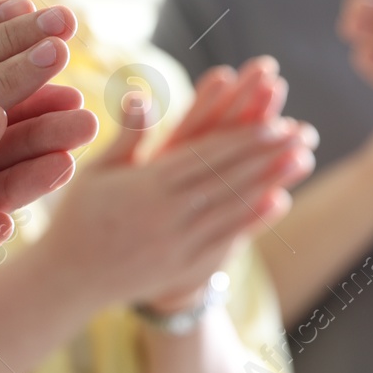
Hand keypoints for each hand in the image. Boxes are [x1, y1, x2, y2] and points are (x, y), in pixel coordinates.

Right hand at [36, 68, 313, 315]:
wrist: (68, 279)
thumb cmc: (79, 218)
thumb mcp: (96, 171)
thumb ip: (127, 135)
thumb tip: (140, 93)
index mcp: (148, 185)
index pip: (207, 156)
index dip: (244, 138)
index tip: (275, 121)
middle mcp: (169, 214)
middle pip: (230, 177)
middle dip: (270, 154)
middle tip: (304, 133)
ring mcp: (179, 243)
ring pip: (236, 206)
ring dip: (272, 181)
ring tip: (303, 159)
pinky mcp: (182, 266)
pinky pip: (226, 239)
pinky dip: (254, 219)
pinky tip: (279, 201)